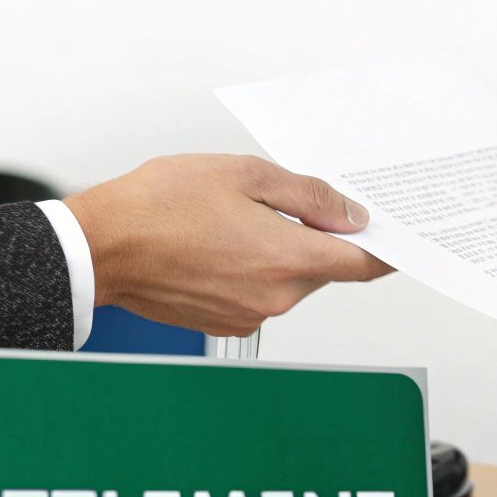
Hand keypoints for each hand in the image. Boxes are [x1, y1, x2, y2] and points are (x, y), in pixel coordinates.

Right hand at [64, 155, 390, 335]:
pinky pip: (257, 292)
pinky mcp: (226, 321)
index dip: (385, 250)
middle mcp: (276, 297)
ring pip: (288, 280)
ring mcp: (250, 313)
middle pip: (321, 269)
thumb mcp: (244, 175)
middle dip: (313, 237)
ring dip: (276, 251)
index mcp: (289, 260)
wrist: (99, 248)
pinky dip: (249, 268)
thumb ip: (307, 196)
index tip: (397, 238)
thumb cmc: (158, 207)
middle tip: (282, 202)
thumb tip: (349, 215)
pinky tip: (216, 243)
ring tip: (232, 219)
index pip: (363, 265)